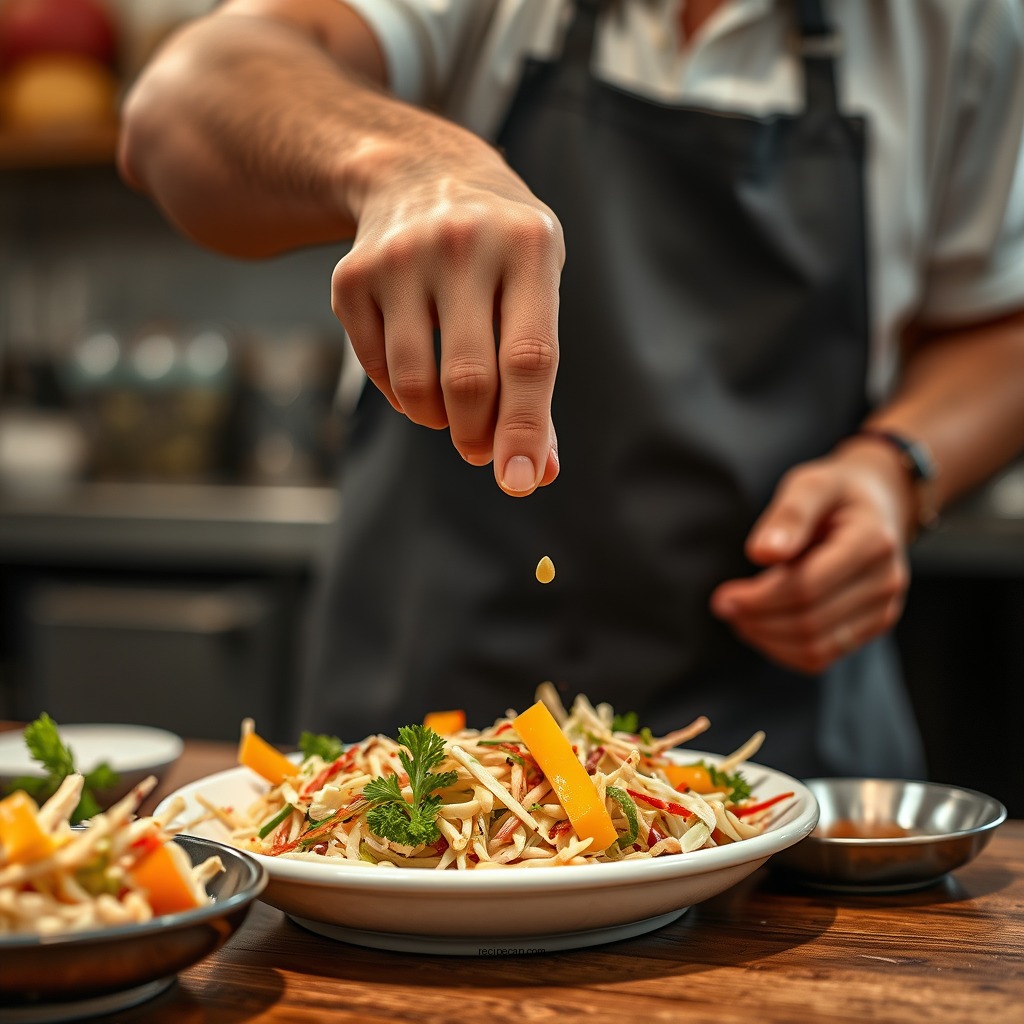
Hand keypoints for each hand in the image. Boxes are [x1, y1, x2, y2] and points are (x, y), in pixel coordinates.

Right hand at [331, 129, 563, 495]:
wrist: (417, 173)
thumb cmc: (499, 251)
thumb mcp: (535, 288)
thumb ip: (538, 379)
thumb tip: (538, 471)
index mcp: (529, 245)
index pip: (529, 357)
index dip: (524, 428)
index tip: (520, 482)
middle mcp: (463, 243)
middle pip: (469, 379)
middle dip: (476, 435)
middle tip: (479, 451)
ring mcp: (400, 257)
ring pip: (415, 383)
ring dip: (436, 420)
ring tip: (451, 413)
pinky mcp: (352, 276)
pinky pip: (378, 369)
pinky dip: (401, 394)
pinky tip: (418, 375)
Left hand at [709, 439, 914, 673]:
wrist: (878, 504)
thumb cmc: (835, 493)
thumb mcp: (810, 485)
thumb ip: (788, 516)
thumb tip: (762, 553)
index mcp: (872, 542)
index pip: (808, 587)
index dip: (760, 598)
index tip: (723, 595)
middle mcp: (885, 581)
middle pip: (809, 621)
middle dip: (757, 619)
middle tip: (724, 605)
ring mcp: (884, 608)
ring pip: (815, 648)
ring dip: (767, 638)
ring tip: (740, 616)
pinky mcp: (873, 625)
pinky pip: (823, 656)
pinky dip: (784, 649)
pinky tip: (762, 627)